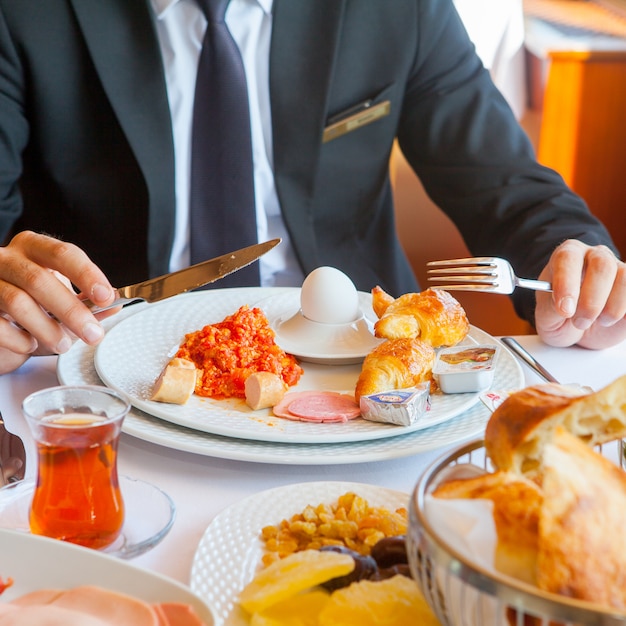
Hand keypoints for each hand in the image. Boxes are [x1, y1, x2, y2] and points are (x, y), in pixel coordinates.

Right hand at [0, 231, 117, 373]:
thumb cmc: (32, 303)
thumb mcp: (62, 300)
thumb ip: (88, 301)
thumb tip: (116, 304)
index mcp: (34, 248)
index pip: (63, 253)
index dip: (86, 275)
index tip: (106, 296)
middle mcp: (7, 258)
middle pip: (39, 280)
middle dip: (71, 311)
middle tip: (92, 333)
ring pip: (16, 302)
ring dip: (46, 328)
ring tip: (63, 345)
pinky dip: (18, 339)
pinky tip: (30, 344)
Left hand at [535, 240, 625, 348]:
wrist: (577, 330)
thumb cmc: (558, 317)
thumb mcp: (546, 317)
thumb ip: (552, 309)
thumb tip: (567, 307)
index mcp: (567, 255)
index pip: (568, 258)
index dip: (566, 283)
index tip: (564, 310)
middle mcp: (595, 256)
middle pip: (603, 266)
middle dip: (591, 302)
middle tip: (579, 322)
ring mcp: (619, 269)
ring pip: (625, 279)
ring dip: (611, 309)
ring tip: (596, 321)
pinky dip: (624, 312)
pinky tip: (610, 319)